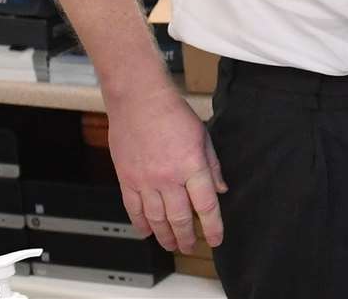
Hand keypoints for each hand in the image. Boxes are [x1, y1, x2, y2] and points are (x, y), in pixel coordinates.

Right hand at [108, 88, 227, 253]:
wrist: (139, 100)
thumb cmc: (173, 113)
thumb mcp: (203, 136)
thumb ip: (212, 165)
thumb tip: (220, 189)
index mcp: (192, 165)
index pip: (206, 204)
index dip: (214, 225)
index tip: (217, 239)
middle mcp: (169, 177)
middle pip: (180, 217)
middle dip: (187, 236)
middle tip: (191, 246)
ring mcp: (145, 180)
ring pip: (156, 218)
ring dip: (165, 235)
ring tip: (172, 244)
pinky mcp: (127, 179)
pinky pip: (133, 209)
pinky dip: (140, 223)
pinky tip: (147, 232)